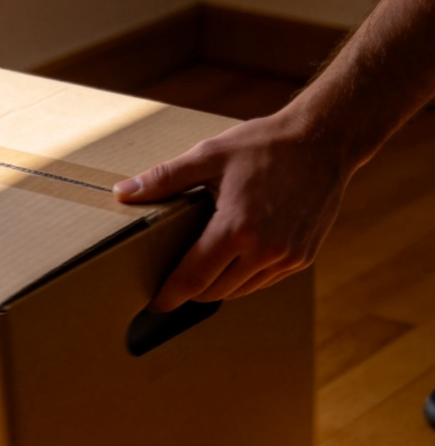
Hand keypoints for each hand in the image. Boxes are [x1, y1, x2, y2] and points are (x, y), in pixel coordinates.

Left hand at [113, 109, 348, 311]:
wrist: (324, 140)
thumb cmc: (264, 145)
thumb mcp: (208, 155)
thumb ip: (163, 179)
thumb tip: (121, 193)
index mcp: (236, 228)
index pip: (192, 279)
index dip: (169, 295)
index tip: (153, 304)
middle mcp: (265, 250)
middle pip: (214, 292)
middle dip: (190, 290)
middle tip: (172, 279)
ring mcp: (287, 257)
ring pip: (238, 291)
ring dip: (217, 286)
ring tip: (201, 268)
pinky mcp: (303, 258)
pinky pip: (262, 282)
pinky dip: (243, 278)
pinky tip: (233, 259)